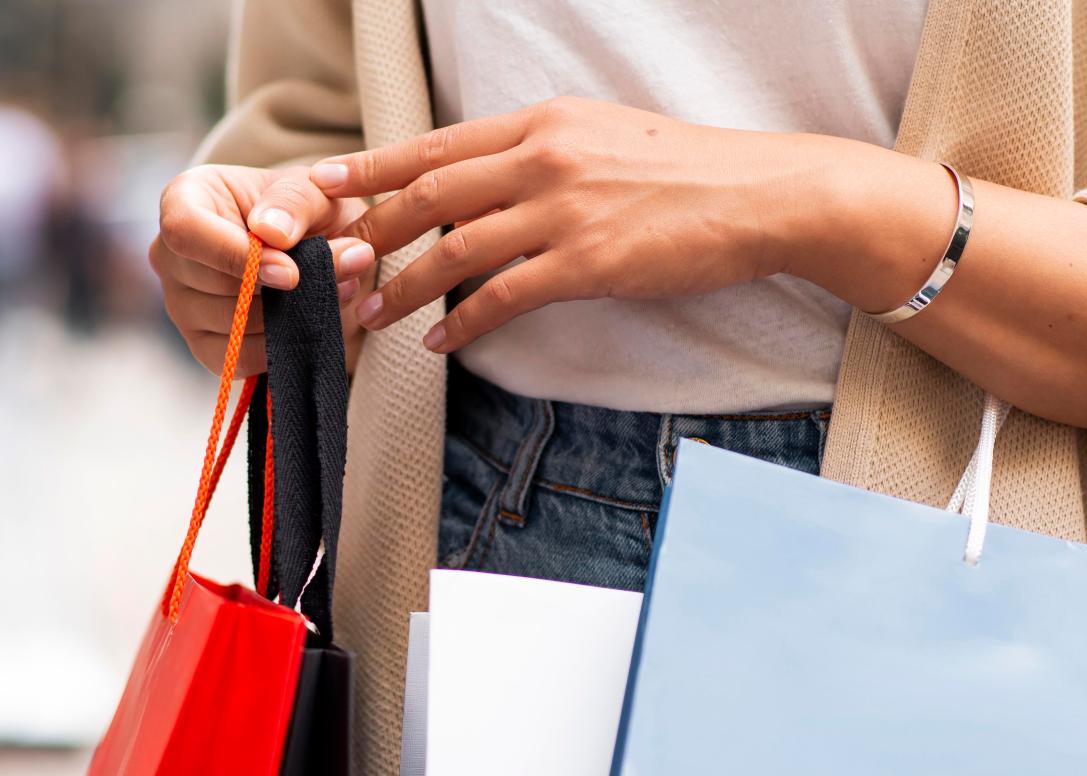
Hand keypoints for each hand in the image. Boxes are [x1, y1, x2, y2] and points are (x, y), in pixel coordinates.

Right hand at [149, 164, 377, 375]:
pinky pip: (237, 358)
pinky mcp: (203, 345)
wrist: (315, 244)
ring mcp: (181, 304)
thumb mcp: (309, 189)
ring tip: (332, 289)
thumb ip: (294, 201)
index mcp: (184, 199)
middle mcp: (169, 254)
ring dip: (290, 315)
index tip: (291, 272)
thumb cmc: (302, 210)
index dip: (238, 257)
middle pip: (213, 284)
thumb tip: (273, 233)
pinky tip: (309, 318)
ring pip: (230, 325)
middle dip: (280, 289)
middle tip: (337, 275)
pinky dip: (280, 344)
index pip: (186, 231)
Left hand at [310, 96, 859, 352]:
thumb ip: (543, 152)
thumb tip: (493, 178)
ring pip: (454, 249)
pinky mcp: (588, 262)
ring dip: (404, 286)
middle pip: (431, 193)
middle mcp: (543, 157)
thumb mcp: (605, 136)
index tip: (326, 182)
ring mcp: (564, 209)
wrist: (759, 195)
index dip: (374, 166)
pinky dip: (463, 324)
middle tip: (332, 258)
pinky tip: (441, 343)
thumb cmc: (689, 170)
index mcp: (543, 121)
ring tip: (372, 313)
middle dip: (373, 229)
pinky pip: (502, 298)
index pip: (437, 143)